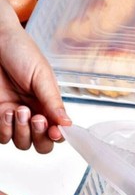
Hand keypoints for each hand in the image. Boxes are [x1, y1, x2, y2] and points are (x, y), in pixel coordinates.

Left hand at [0, 0, 71, 152]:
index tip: (55, 132)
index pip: (59, 130)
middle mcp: (34, 112)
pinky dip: (4, 129)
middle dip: (39, 136)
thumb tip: (68, 123)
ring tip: (19, 109)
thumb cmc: (21, 51)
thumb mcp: (42, 76)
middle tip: (36, 118)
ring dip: (21, 131)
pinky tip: (6, 111)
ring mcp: (15, 116)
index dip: (57, 136)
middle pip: (41, 143)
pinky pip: (2, 136)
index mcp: (49, 103)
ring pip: (22, 142)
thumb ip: (53, 101)